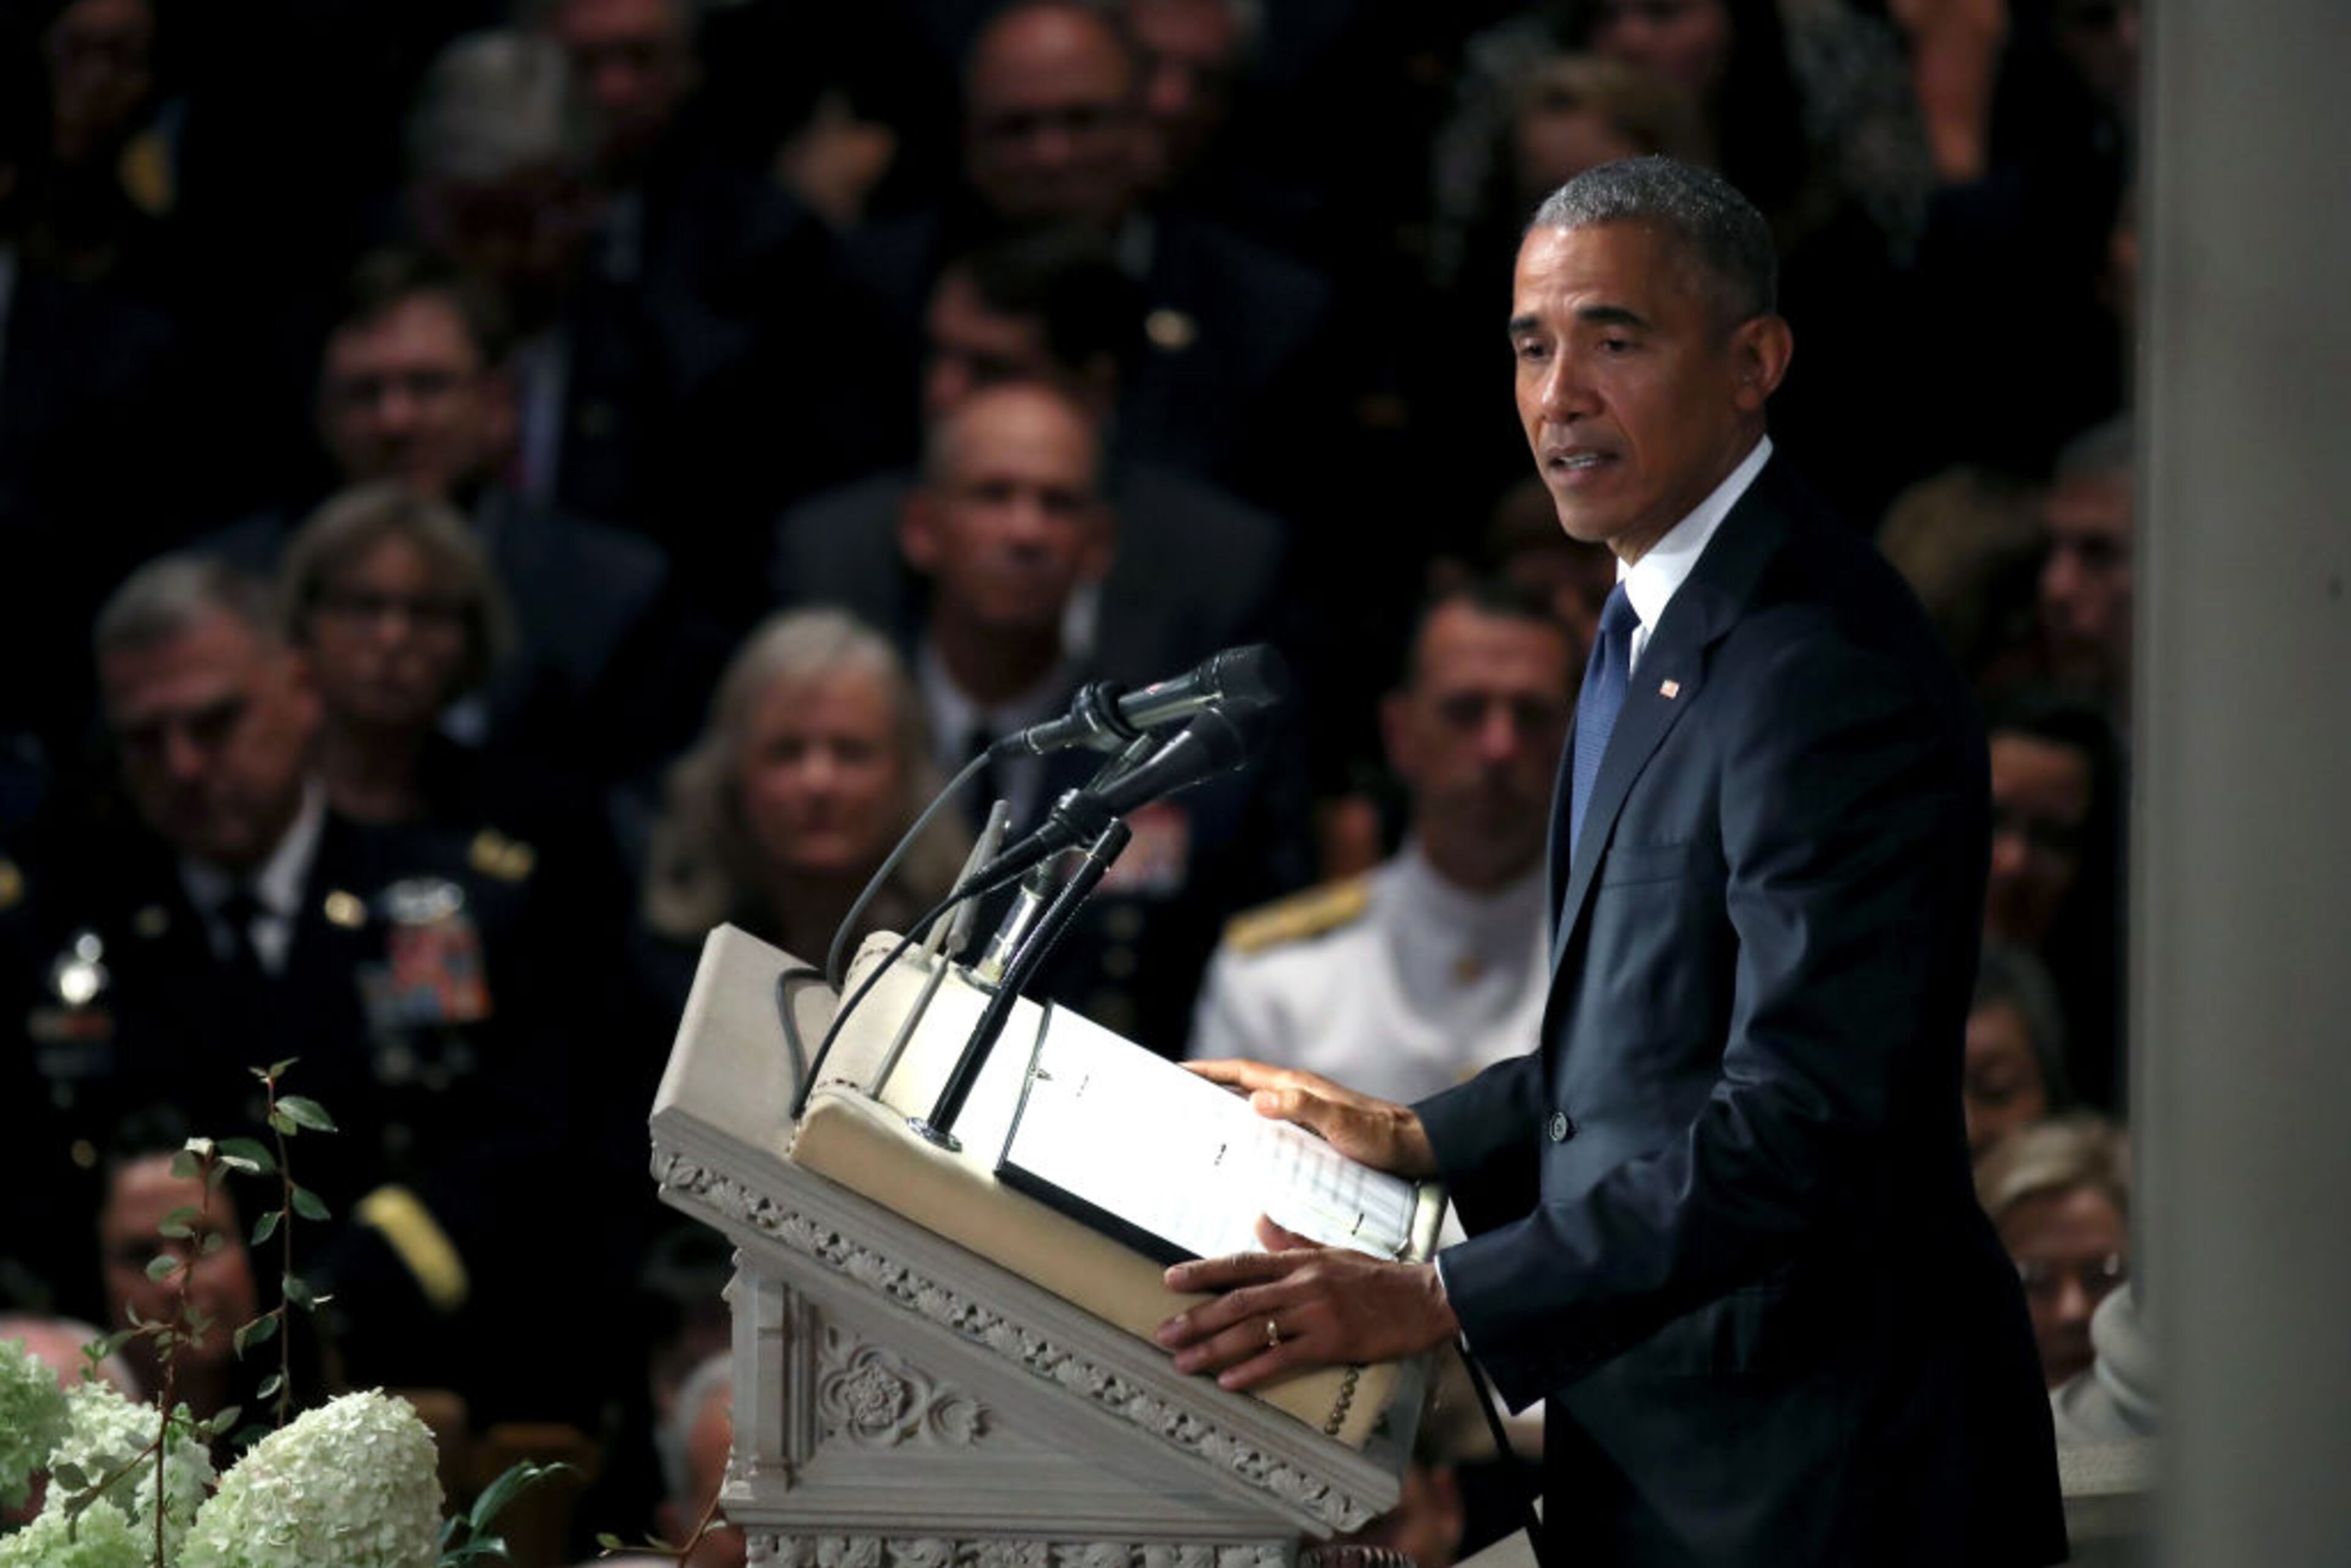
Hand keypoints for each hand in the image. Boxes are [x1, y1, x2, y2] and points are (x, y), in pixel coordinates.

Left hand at [1155, 1218, 1457, 1391]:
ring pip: (1255, 1330)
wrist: (1424, 1299)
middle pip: (1239, 1300)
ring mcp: (1316, 1313)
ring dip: (1215, 1347)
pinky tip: (1229, 1380)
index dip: (1203, 1272)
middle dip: (1197, 1317)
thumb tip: (1258, 1220)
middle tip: (1164, 1334)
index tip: (1169, 1281)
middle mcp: (1302, 1284)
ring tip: (1184, 1361)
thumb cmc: (1376, 1278)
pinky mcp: (1333, 1341)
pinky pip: (1285, 1357)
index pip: (1241, 1263)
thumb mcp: (1331, 1252)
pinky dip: (1254, 1369)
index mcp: (1299, 1262)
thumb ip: (1291, 1241)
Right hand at [1186, 1059, 1437, 1177]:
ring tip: (1196, 1128)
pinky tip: (1241, 1152)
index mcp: (1297, 1086)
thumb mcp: (1342, 1124)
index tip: (1176, 1071)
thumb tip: (1256, 1099)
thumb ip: (1303, 1107)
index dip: (1208, 1070)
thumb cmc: (1383, 1139)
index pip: (1241, 1072)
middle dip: (1207, 1089)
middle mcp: (1297, 1094)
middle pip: (1241, 1086)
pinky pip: (1269, 1126)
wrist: (1416, 1149)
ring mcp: (1305, 1112)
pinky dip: (1248, 1131)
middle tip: (1174, 1102)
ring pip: (1253, 1107)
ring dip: (1225, 1111)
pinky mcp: (1314, 1131)